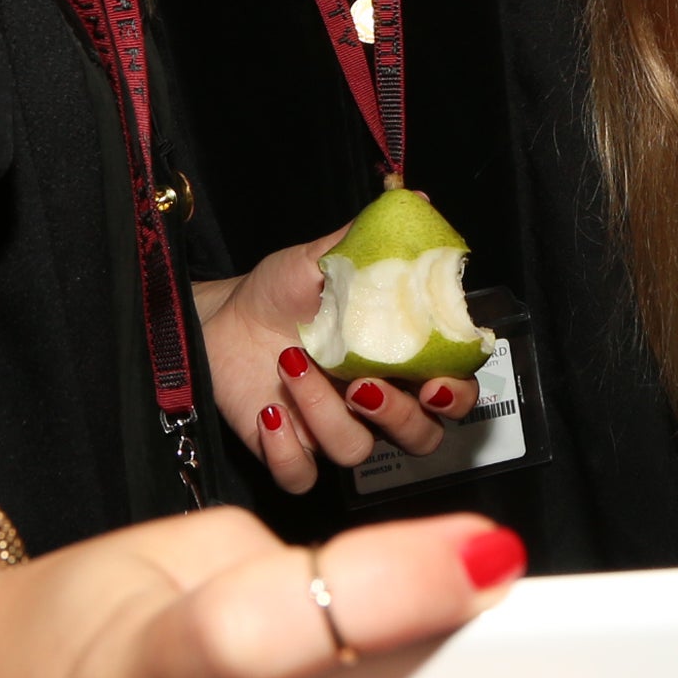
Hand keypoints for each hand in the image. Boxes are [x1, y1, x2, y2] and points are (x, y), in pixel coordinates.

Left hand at [195, 236, 477, 496]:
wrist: (221, 319)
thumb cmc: (281, 292)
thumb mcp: (325, 258)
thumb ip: (372, 240)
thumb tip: (419, 201)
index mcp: (399, 359)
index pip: (453, 391)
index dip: (456, 395)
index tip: (436, 381)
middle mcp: (375, 401)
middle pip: (421, 438)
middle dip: (399, 417)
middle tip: (363, 384)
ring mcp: (333, 430)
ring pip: (356, 451)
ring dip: (325, 412)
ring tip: (290, 364)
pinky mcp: (290, 451)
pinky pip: (302, 476)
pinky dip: (286, 450)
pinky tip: (270, 411)